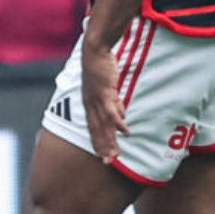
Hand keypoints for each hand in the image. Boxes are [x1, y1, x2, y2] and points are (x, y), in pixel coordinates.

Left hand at [80, 33, 128, 163]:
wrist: (95, 51)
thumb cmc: (101, 68)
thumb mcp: (108, 89)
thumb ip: (115, 103)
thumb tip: (122, 116)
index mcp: (90, 104)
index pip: (94, 128)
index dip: (98, 143)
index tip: (103, 157)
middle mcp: (90, 104)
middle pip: (97, 130)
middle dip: (102, 147)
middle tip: (108, 163)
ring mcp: (96, 99)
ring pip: (103, 124)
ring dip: (110, 139)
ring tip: (115, 154)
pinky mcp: (104, 91)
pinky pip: (112, 109)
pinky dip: (118, 121)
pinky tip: (124, 132)